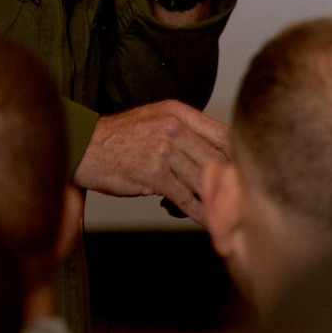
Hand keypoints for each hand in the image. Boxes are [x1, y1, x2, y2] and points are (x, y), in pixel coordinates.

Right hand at [73, 101, 230, 219]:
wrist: (86, 147)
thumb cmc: (121, 137)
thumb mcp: (156, 119)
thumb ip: (185, 131)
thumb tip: (214, 153)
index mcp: (178, 112)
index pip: (221, 133)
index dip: (237, 154)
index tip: (246, 171)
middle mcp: (173, 128)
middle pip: (216, 158)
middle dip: (231, 181)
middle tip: (243, 197)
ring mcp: (163, 151)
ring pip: (202, 179)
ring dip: (216, 199)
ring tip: (229, 212)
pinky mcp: (154, 175)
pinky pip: (185, 198)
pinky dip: (199, 212)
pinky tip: (209, 219)